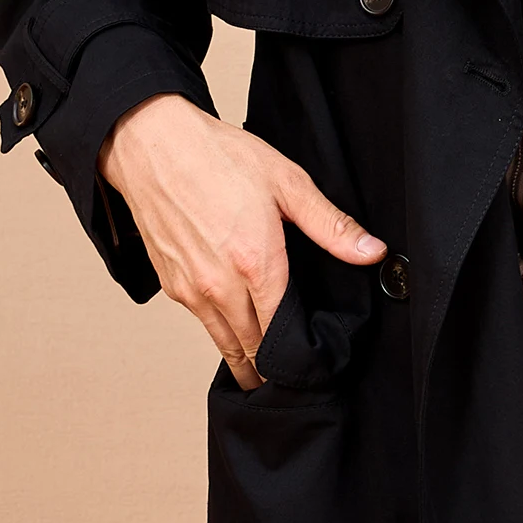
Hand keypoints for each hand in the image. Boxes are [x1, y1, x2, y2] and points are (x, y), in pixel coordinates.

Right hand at [99, 94, 384, 390]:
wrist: (152, 145)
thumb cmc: (216, 156)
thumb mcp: (286, 182)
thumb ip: (330, 225)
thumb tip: (371, 252)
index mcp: (255, 264)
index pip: (280, 334)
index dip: (296, 356)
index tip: (311, 365)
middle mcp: (219, 286)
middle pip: (251, 349)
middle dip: (271, 367)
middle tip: (292, 377)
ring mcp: (191, 288)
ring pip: (223, 344)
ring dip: (244, 360)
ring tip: (265, 371)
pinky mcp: (172, 284)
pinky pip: (202, 323)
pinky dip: (221, 334)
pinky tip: (237, 331)